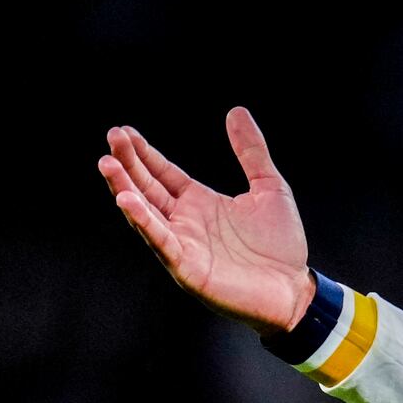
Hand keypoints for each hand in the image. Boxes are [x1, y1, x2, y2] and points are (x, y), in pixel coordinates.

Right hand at [98, 108, 314, 333]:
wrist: (295, 290)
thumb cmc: (282, 246)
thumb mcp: (270, 188)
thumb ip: (252, 152)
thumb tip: (236, 112)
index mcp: (200, 202)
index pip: (163, 173)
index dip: (144, 153)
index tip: (123, 131)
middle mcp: (185, 221)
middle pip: (147, 187)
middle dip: (128, 163)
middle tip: (112, 138)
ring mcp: (182, 244)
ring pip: (145, 213)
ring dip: (124, 189)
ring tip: (108, 164)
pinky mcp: (186, 267)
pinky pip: (160, 242)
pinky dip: (143, 222)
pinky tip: (126, 201)